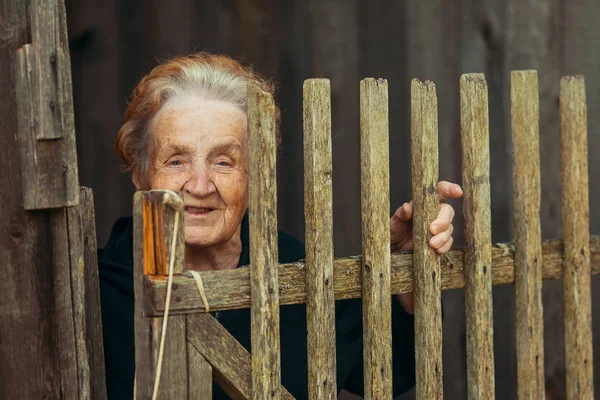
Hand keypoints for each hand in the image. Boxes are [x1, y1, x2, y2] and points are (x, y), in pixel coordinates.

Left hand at [390, 181, 462, 313]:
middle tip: (432, 230)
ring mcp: (438, 227)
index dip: (450, 189)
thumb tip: (407, 206)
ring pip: (449, 228)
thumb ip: (401, 213)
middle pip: (448, 211)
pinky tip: (437, 250)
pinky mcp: (439, 240)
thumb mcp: (394, 221)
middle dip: (443, 221)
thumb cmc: (394, 229)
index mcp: (423, 203)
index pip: (439, 191)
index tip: (458, 192)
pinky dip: (445, 246)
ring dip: (443, 236)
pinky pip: (448, 242)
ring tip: (431, 244)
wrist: (393, 246)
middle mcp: (432, 213)